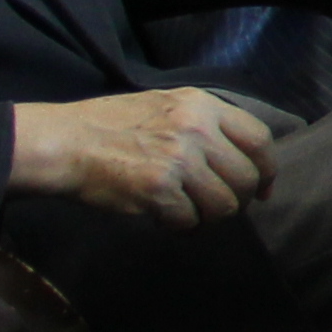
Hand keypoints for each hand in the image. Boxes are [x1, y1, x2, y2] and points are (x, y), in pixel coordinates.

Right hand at [4, 88, 274, 225]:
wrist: (65, 142)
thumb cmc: (111, 125)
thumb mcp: (166, 104)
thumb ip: (205, 124)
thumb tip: (243, 158)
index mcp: (203, 106)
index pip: (259, 139)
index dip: (266, 170)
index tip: (262, 189)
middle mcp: (197, 130)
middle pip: (246, 178)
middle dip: (239, 200)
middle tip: (217, 207)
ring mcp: (179, 160)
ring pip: (224, 205)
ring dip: (209, 217)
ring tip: (190, 214)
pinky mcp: (158, 190)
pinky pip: (189, 221)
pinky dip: (180, 227)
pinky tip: (165, 219)